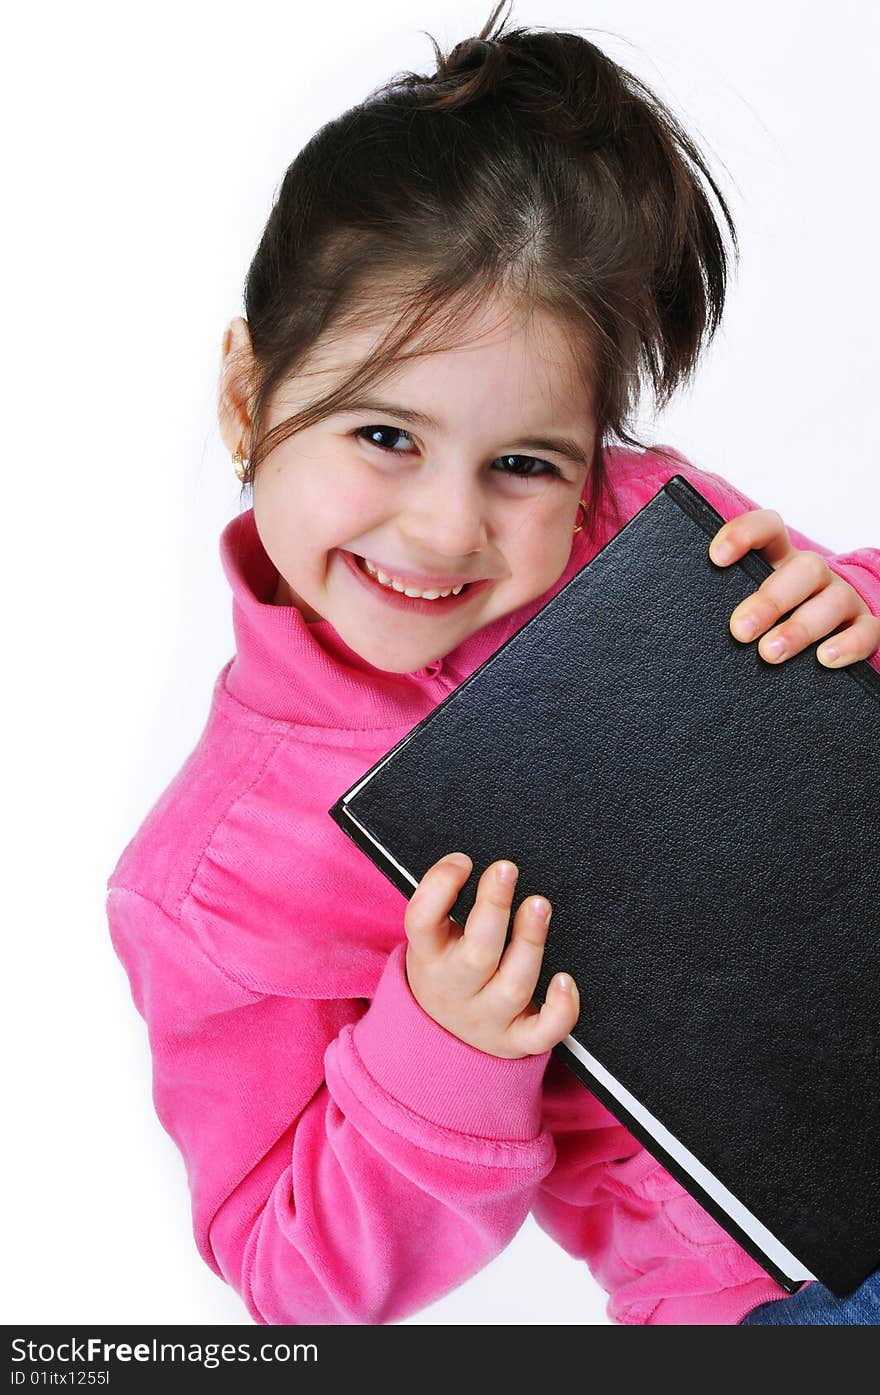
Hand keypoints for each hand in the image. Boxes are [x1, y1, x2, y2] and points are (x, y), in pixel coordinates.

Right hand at [404, 853, 578, 1058]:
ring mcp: (487, 1018)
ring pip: (514, 987)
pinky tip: (566, 981)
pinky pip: (542, 1034)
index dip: (439, 888)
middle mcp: (455, 989)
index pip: (422, 922)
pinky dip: (559, 1011)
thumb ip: (448, 900)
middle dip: (494, 909)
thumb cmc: (448, 965)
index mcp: (428, 955)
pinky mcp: (517, 1041)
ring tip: (539, 905)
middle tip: (506, 869)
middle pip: (476, 954)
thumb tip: (475, 863)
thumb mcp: (433, 936)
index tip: (463, 861)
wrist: (443, 1036)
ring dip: (530, 943)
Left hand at [708, 510, 879, 666]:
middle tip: (740, 630)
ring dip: (799, 628)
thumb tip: (686, 627)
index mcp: (778, 559)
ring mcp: (841, 598)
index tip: (716, 557)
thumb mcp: (741, 604)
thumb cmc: (764, 622)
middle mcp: (812, 574)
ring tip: (769, 653)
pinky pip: (866, 631)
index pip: (767, 529)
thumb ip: (722, 602)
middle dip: (770, 600)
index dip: (744, 534)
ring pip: (831, 602)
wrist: (813, 643)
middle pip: (803, 569)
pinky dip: (848, 645)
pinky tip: (824, 659)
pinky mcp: (862, 626)